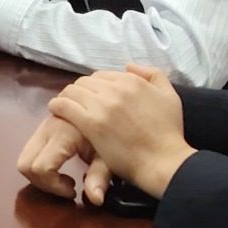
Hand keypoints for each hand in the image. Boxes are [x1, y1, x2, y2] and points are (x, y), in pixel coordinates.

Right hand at [15, 114, 108, 203]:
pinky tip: (59, 166)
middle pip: (25, 164)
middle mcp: (47, 128)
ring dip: (39, 175)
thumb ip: (100, 178)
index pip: (41, 167)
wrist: (109, 109)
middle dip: (41, 182)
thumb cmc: (114, 134)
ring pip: (24, 158)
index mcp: (63, 133)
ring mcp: (42, 126)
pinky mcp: (42, 127)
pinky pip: (29, 152)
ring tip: (63, 177)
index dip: (53, 186)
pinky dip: (39, 165)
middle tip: (64, 187)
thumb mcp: (110, 158)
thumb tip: (96, 200)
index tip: (73, 190)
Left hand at [49, 65, 193, 197]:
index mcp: (133, 81)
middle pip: (86, 82)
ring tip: (64, 106)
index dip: (95, 86)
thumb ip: (152, 75)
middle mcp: (117, 89)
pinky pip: (65, 106)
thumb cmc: (169, 133)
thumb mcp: (170, 96)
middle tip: (77, 102)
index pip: (103, 75)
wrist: (164, 161)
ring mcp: (103, 106)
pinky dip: (58, 106)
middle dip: (80, 91)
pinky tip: (57, 111)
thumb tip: (128, 66)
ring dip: (67, 97)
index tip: (92, 97)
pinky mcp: (92, 124)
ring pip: (73, 91)